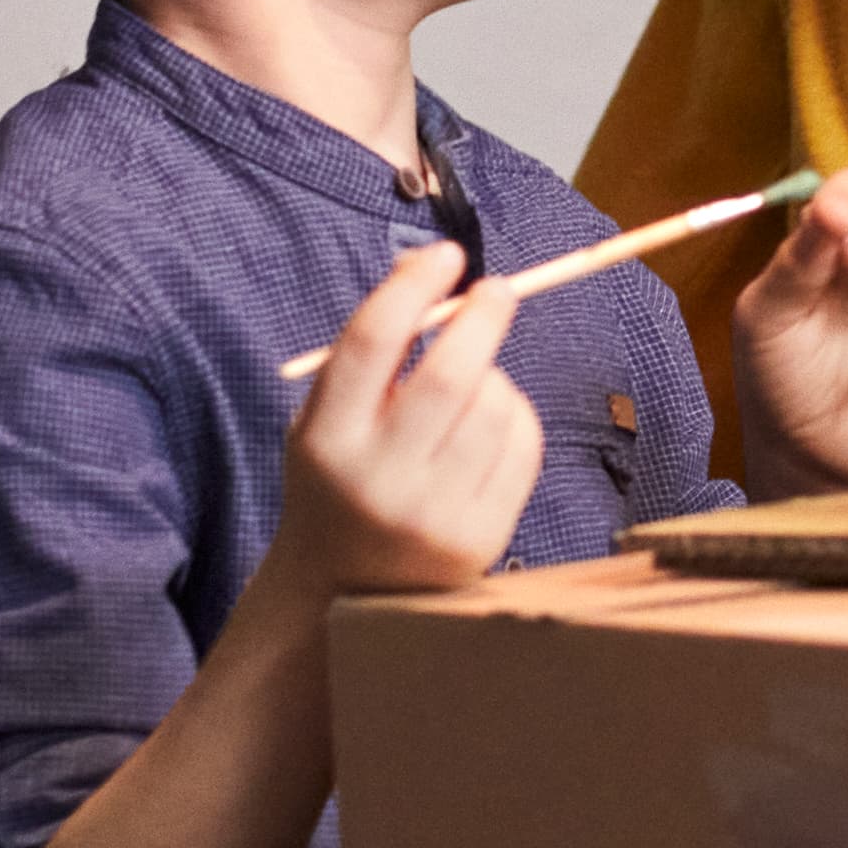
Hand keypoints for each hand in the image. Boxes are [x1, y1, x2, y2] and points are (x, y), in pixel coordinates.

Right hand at [265, 245, 539, 603]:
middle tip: (496, 290)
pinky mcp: (481, 538)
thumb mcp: (325, 417)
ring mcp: (434, 514)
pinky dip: (516, 414)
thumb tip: (425, 264)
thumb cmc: (339, 480)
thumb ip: (370, 350)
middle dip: (482, 318)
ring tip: (476, 382)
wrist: (346, 592)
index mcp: (327, 440)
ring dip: (496, 375)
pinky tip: (493, 421)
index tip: (445, 254)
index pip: (372, 342)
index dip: (414, 286)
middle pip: (450, 375)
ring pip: (494, 408)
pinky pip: (522, 447)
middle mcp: (379, 479)